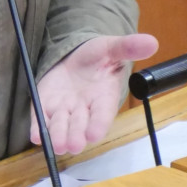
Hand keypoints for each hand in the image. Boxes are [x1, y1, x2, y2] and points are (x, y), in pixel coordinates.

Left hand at [32, 33, 158, 154]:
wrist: (74, 57)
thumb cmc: (96, 56)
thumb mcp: (111, 48)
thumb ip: (127, 47)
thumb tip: (152, 41)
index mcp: (103, 98)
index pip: (103, 114)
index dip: (99, 124)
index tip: (95, 134)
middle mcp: (84, 109)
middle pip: (80, 125)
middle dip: (76, 135)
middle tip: (73, 145)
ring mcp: (64, 109)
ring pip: (61, 126)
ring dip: (58, 135)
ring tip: (56, 144)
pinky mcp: (46, 106)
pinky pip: (41, 118)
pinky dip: (38, 127)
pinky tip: (35, 136)